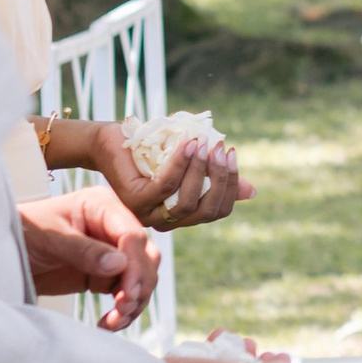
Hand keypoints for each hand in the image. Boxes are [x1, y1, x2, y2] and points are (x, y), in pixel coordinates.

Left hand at [19, 187, 161, 330]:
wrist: (0, 253)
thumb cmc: (22, 233)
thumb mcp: (50, 239)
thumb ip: (84, 251)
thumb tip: (120, 264)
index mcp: (102, 206)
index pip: (133, 235)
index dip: (135, 266)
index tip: (127, 295)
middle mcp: (113, 226)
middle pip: (146, 257)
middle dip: (138, 286)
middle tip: (120, 310)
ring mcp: (112, 250)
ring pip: (141, 277)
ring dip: (133, 302)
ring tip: (112, 322)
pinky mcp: (105, 273)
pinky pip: (126, 292)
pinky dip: (123, 310)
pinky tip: (107, 323)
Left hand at [63, 119, 249, 227]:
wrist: (110, 141)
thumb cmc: (151, 150)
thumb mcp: (190, 162)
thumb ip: (216, 178)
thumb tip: (251, 191)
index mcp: (182, 215)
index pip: (218, 211)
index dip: (230, 185)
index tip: (231, 153)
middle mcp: (166, 220)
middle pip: (207, 211)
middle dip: (220, 179)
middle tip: (221, 148)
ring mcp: (148, 213)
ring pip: (187, 202)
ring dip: (201, 170)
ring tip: (204, 143)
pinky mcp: (134, 200)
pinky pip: (166, 186)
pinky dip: (181, 164)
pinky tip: (188, 144)